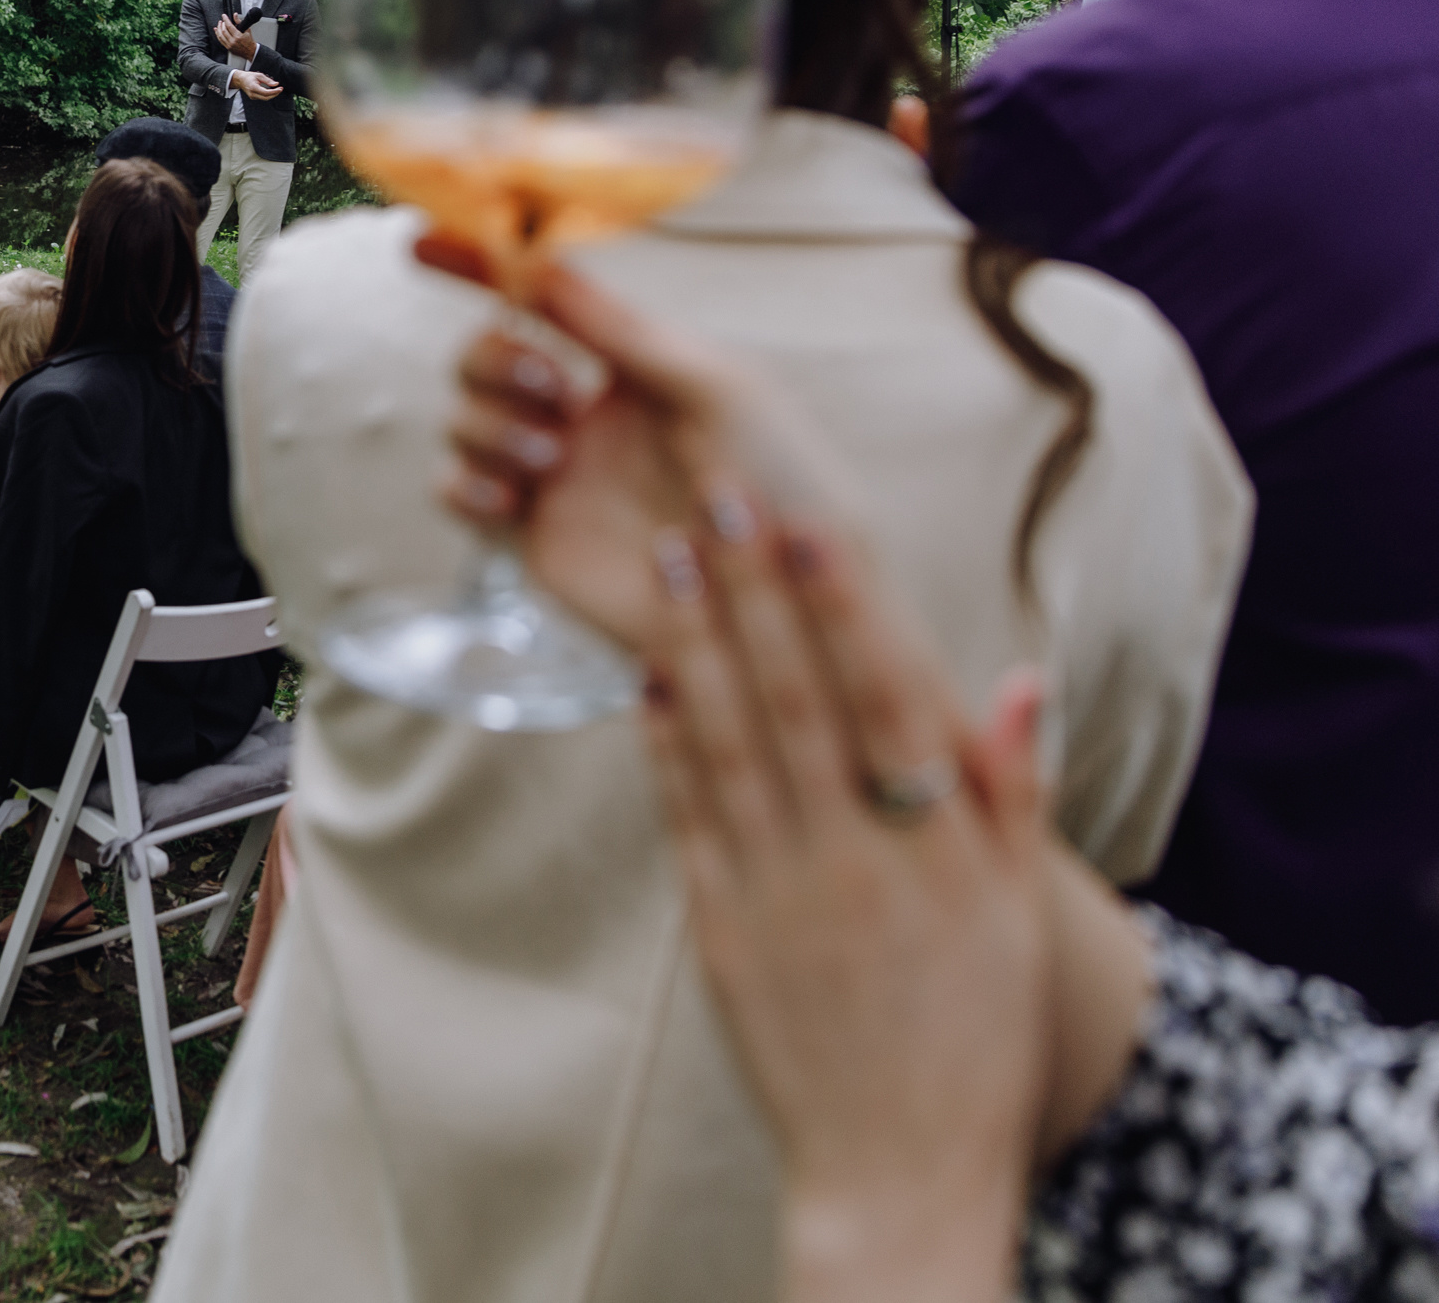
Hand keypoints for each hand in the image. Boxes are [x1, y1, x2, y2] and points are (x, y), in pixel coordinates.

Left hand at [213, 14, 257, 59]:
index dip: (225, 19)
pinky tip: (217, 31)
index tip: (224, 16)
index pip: (229, 26)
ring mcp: (229, 45)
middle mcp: (233, 41)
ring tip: (219, 25)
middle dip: (221, 24)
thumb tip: (235, 15)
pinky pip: (220, 41)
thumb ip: (239, 22)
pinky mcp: (228, 48)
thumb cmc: (249, 41)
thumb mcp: (247, 29)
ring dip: (218, 29)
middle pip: (223, 31)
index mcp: (238, 36)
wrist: (250, 51)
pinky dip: (217, 35)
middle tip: (222, 21)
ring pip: (220, 36)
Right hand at [228, 69, 282, 102]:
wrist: (240, 80)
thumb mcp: (259, 75)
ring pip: (265, 98)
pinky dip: (268, 95)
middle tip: (280, 89)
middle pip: (266, 97)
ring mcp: (252, 97)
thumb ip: (268, 80)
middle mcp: (252, 94)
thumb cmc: (249, 77)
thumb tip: (276, 84)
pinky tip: (270, 90)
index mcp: (253, 87)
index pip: (266, 92)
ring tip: (277, 89)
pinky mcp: (253, 98)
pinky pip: (262, 97)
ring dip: (272, 95)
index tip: (280, 88)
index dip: (274, 91)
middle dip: (275, 94)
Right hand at [442, 258, 846, 650]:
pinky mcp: (529, 540)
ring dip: (490, 423)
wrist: (781, 601)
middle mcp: (579, 415)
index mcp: (627, 367)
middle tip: (552, 388)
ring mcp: (550, 479)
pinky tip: (509, 494)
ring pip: (462, 421)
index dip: (477, 265)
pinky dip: (464, 481)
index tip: (422, 243)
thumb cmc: (780, 485)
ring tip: (551, 456)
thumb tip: (539, 266)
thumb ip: (623, 331)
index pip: (537, 299)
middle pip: (481, 357)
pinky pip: (455, 493)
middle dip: (494, 358)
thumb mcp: (715, 388)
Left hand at [641, 503, 1049, 1302]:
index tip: (810, 521)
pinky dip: (665, 742)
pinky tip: (648, 677)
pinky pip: (689, 816)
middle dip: (752, 592)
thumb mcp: (1019, 917)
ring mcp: (779, 891)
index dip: (843, 604)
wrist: (901, 1169)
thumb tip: (1016, 679)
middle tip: (717, 498)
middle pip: (795, 698)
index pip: (883, 698)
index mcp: (937, 849)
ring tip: (672, 559)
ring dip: (698, 642)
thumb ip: (1012, 794)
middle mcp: (855, 858)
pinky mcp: (723, 929)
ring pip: (730, 741)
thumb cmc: (974, 1037)